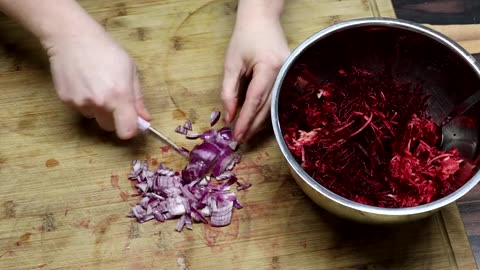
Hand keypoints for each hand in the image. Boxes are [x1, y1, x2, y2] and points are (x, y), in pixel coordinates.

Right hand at [44, 29, 149, 139]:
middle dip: (115, 119)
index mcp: (119, 96)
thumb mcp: (130, 70)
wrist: (72, 37)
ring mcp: (80, 103)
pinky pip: (81, 108)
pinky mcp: (66, 100)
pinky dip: (85, 101)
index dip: (131, 130)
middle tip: (114, 101)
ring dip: (99, 108)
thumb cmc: (107, 50)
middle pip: (110, 127)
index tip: (132, 123)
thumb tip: (145, 118)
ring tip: (96, 85)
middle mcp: (100, 103)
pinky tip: (84, 82)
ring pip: (94, 117)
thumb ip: (138, 98)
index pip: (126, 131)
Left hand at [222, 14, 289, 142]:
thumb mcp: (231, 63)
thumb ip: (229, 91)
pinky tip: (258, 120)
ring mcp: (290, 74)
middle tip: (240, 139)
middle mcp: (284, 73)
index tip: (236, 135)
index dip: (245, 120)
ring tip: (246, 132)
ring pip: (275, 106)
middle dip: (253, 125)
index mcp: (269, 68)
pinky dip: (267, 110)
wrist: (262, 19)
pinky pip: (278, 98)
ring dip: (261, 121)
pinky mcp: (291, 76)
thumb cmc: (245, 37)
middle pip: (268, 107)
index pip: (255, 101)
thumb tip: (230, 116)